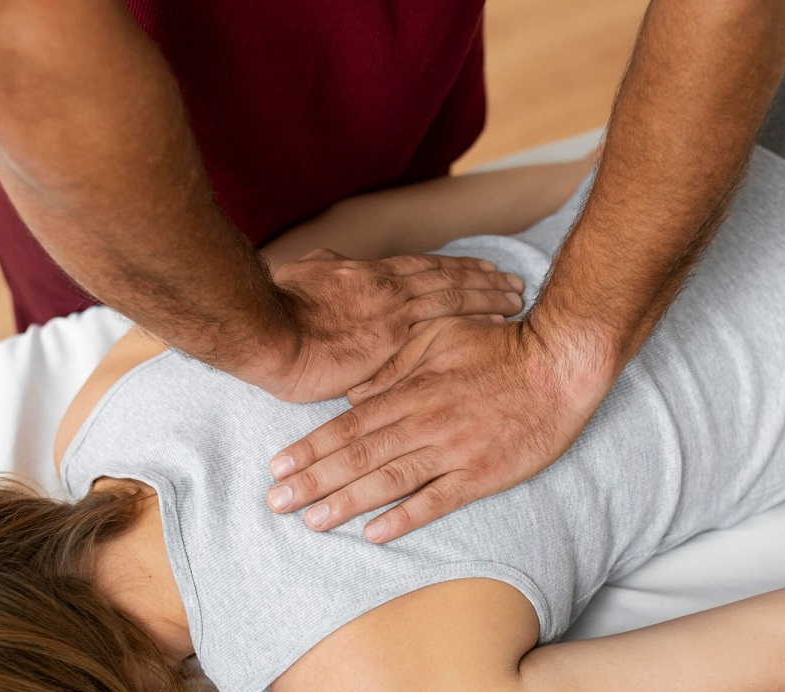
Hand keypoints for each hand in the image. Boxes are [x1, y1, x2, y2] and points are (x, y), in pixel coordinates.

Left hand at [265, 316, 614, 541]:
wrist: (558, 365)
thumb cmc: (500, 345)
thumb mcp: (439, 335)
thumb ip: (395, 364)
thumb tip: (356, 395)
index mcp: (412, 391)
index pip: (349, 425)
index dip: (310, 448)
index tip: (278, 467)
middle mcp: (425, 423)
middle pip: (358, 457)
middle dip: (312, 481)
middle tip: (275, 503)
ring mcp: (453, 451)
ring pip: (389, 481)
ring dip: (347, 502)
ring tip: (311, 521)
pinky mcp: (482, 474)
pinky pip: (438, 500)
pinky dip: (405, 518)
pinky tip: (375, 534)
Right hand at [266, 249, 523, 401]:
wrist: (269, 332)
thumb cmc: (278, 308)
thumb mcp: (303, 274)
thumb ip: (325, 267)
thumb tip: (333, 260)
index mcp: (368, 272)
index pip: (424, 267)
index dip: (456, 267)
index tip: (481, 268)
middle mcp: (390, 287)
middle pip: (448, 278)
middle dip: (483, 280)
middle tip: (513, 281)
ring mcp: (395, 311)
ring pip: (455, 298)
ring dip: (489, 297)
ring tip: (516, 297)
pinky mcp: (395, 339)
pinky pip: (448, 327)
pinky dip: (477, 321)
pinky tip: (500, 324)